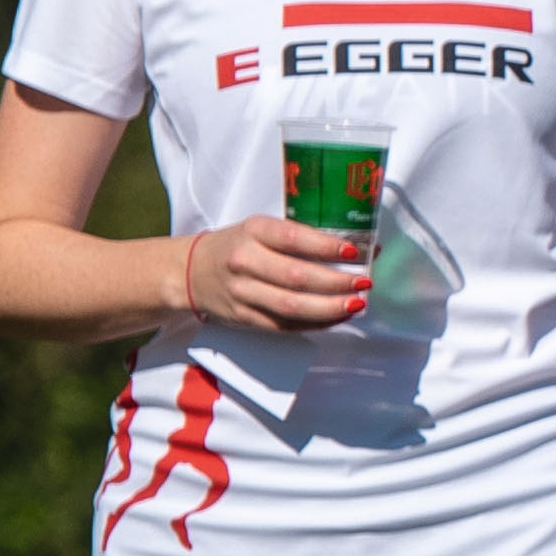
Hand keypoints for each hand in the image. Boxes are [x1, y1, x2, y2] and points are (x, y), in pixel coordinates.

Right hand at [173, 217, 369, 331]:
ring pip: (292, 306)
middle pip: (297, 277)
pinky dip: (316, 323)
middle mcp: (245, 261)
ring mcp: (243, 293)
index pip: (293, 239)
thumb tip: (360, 247)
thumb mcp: (261, 230)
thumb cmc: (238, 246)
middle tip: (365, 282)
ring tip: (357, 303)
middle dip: (337, 282)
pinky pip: (285, 326)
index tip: (354, 253)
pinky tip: (337, 317)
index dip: (326, 247)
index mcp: (253, 231)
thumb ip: (302, 237)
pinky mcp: (244, 318)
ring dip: (331, 308)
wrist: (190, 272)